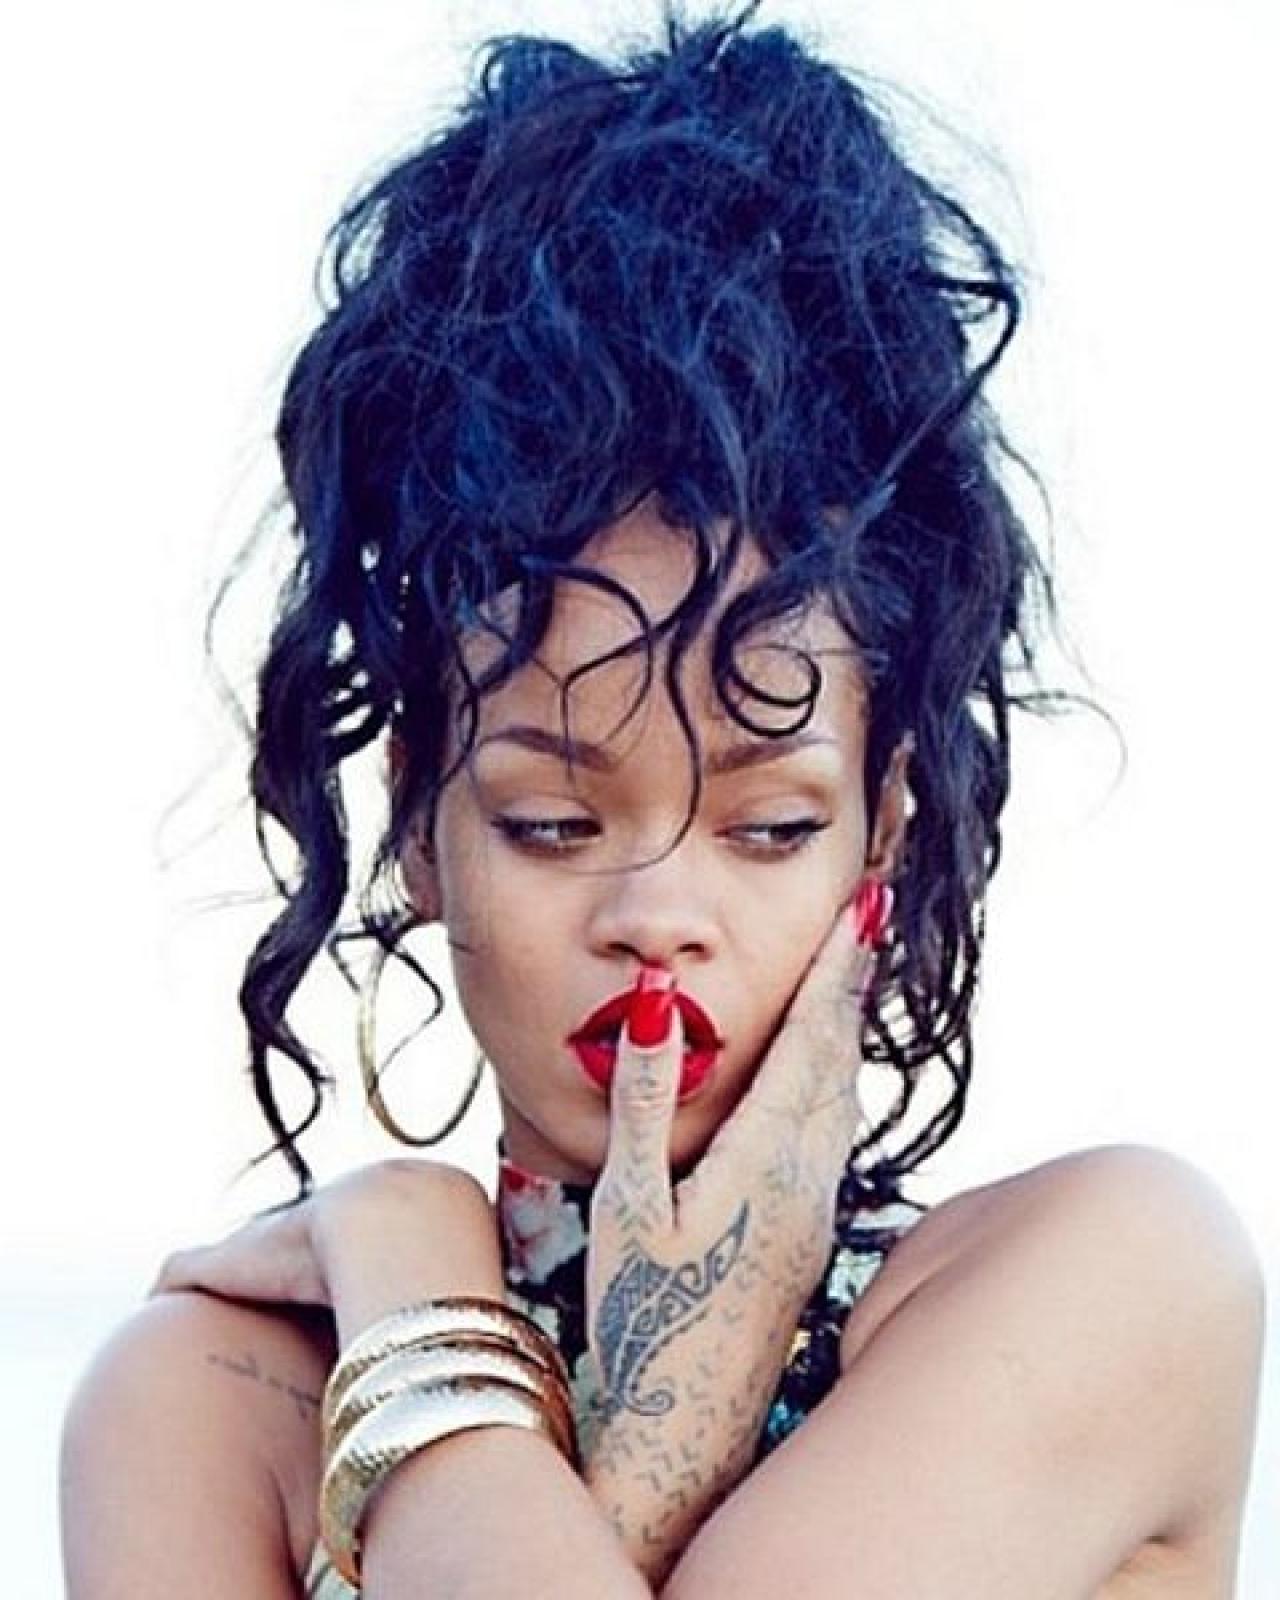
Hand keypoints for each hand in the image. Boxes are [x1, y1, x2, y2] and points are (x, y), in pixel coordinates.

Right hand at [148, 1158, 504, 1347]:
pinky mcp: (498, 1225)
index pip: (356, 1223)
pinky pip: (481, 1258)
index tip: (343, 1302)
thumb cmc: (312, 1254)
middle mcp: (420, 1180)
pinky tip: (457, 1321)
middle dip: (397, 1264)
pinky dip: (468, 1285)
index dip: (345, 1264)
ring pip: (447, 1244)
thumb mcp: (245, 1261)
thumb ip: (195, 1268)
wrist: (388, 1242)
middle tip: (390, 1316)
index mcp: (369, 1183)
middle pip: (406, 1231)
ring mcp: (464, 1200)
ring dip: (438, 1275)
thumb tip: (156, 1288)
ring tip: (426, 1326)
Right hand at [584, 898, 876, 1580]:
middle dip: (851, 979)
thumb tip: (653, 997)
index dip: (833, 968)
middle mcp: (805, 1176)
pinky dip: (836, 1077)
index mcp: (765, 1157)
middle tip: (872, 913)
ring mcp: (812, 1209)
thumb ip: (646, 1094)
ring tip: (854, 974)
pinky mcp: (806, 1234)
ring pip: (843, 1094)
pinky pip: (833, 1130)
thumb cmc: (645, 1314)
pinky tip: (829, 1078)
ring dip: (847, 1026)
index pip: (809, 1038)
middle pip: (839, 1056)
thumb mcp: (629, 1198)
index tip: (860, 908)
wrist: (689, 1426)